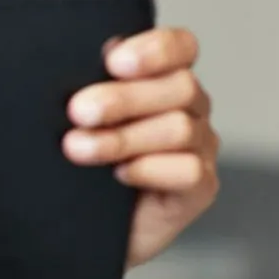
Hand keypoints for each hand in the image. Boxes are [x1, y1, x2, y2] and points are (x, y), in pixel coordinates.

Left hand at [64, 27, 219, 266]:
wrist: (79, 230)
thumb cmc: (80, 166)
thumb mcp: (79, 120)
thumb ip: (88, 86)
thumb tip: (78, 58)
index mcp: (164, 78)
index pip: (181, 47)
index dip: (155, 49)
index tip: (113, 62)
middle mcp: (190, 108)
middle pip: (179, 86)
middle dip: (123, 98)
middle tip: (79, 112)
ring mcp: (200, 147)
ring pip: (180, 128)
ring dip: (124, 138)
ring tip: (81, 148)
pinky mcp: (200, 187)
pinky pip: (188, 170)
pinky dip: (150, 169)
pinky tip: (120, 175)